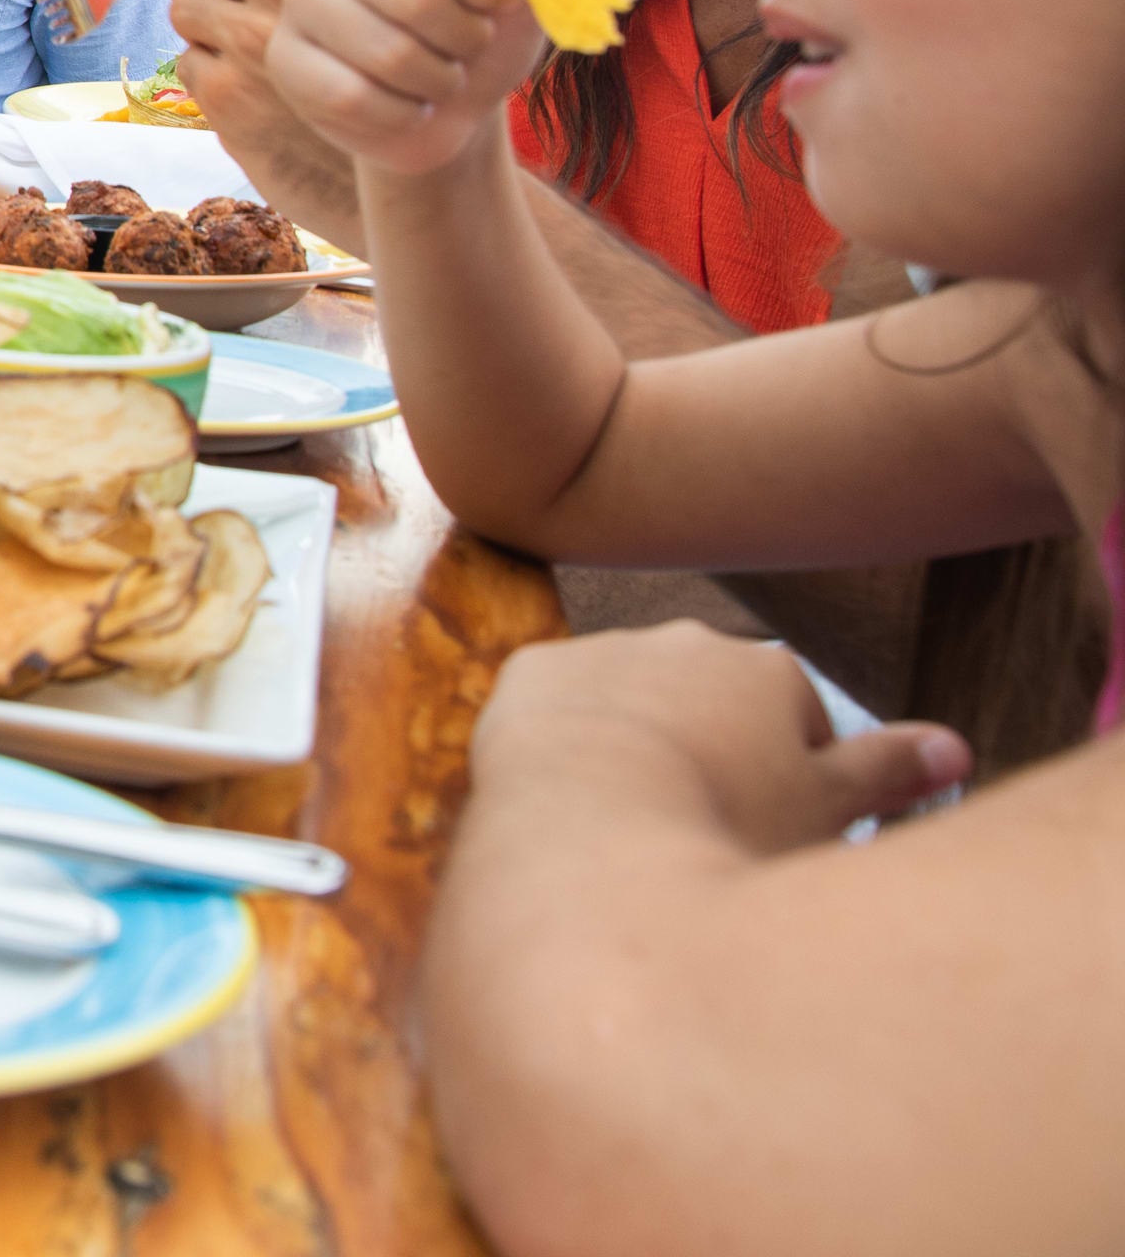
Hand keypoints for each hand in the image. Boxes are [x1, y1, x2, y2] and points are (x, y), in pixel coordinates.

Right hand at [266, 0, 577, 175]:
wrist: (447, 102)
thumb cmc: (485, 29)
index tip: (497, 1)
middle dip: (466, 41)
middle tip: (467, 46)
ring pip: (387, 54)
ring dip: (437, 82)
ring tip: (438, 76)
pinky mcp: (283, 56)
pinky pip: (350, 97)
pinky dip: (401, 115)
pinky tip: (405, 106)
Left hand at [471, 622, 967, 856]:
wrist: (592, 842)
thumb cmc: (724, 834)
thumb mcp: (830, 811)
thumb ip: (892, 771)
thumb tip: (953, 747)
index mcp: (768, 669)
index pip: (797, 730)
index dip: (789, 793)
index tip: (764, 837)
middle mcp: (685, 641)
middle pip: (714, 710)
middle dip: (715, 761)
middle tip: (701, 833)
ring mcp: (602, 652)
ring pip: (633, 707)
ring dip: (638, 752)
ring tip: (635, 823)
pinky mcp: (529, 676)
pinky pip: (557, 710)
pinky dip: (566, 748)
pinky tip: (573, 796)